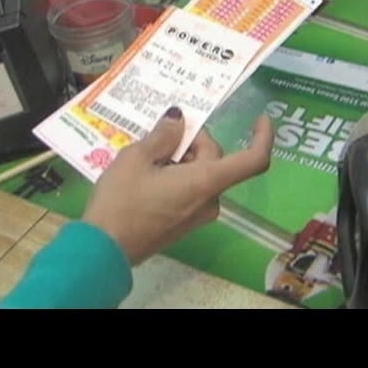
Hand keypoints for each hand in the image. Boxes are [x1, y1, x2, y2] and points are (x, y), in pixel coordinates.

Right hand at [83, 107, 273, 264]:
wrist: (105, 249)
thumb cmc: (121, 200)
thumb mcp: (137, 158)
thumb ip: (163, 135)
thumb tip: (179, 119)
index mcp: (205, 181)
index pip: (253, 160)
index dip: (263, 136)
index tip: (260, 118)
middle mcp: (210, 199)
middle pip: (215, 158)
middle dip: (193, 140)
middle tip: (160, 133)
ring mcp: (198, 214)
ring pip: (202, 172)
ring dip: (183, 157)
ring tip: (148, 154)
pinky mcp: (185, 222)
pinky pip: (192, 188)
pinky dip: (178, 173)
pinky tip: (149, 172)